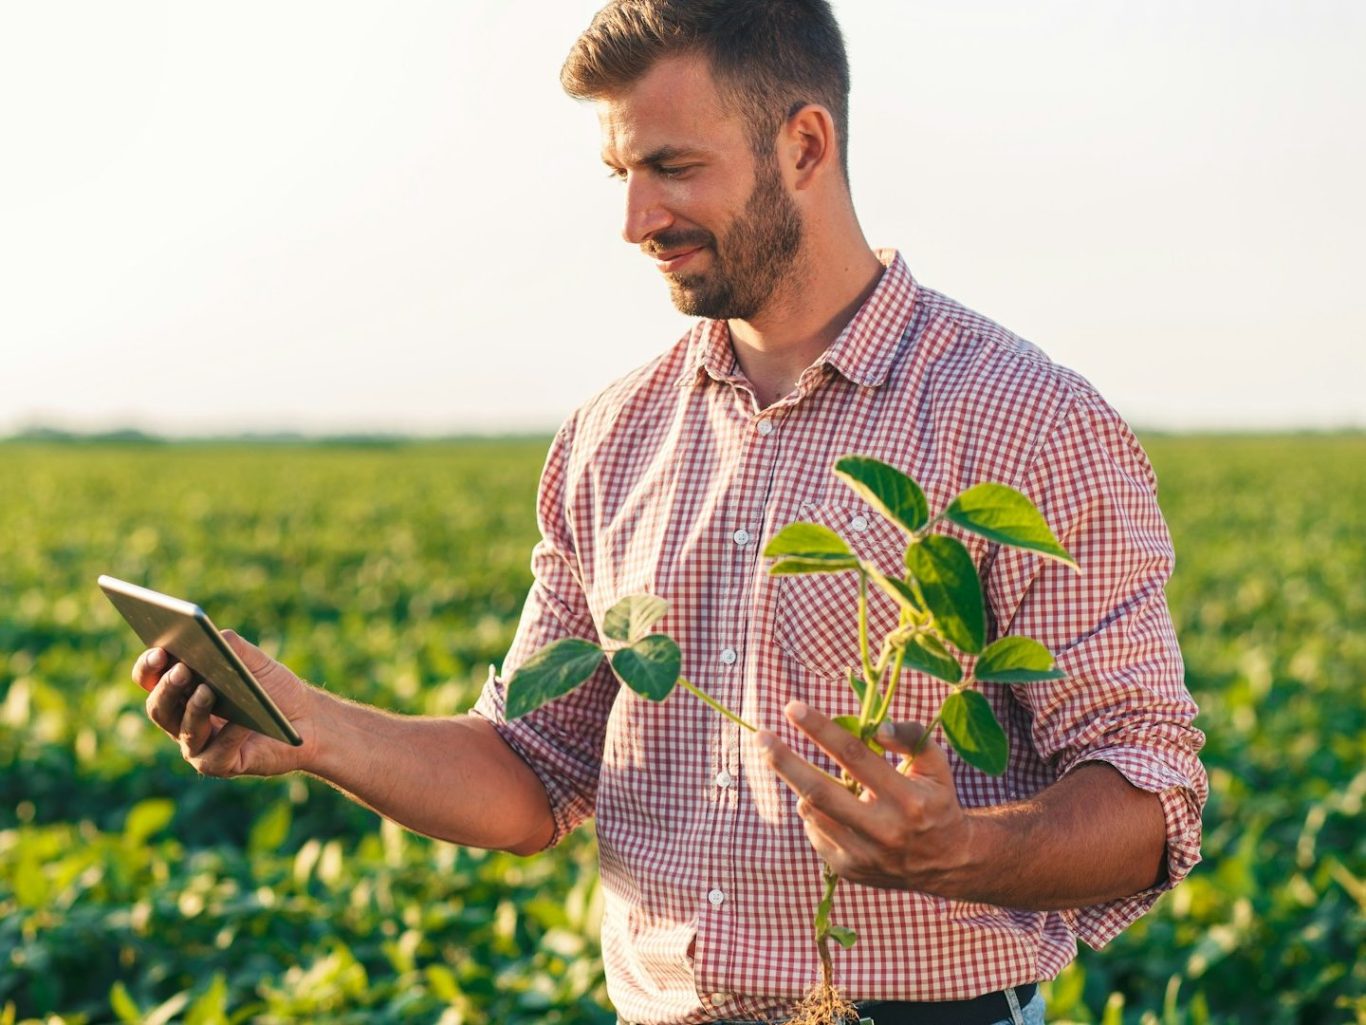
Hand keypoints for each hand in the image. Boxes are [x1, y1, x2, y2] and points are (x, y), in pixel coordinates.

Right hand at [133, 631, 317, 777]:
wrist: (307, 719)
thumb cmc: (273, 688)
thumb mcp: (254, 661)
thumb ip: (231, 646)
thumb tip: (213, 635)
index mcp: (182, 691)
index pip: (151, 678)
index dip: (149, 666)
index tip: (159, 651)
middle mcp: (182, 720)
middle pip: (159, 707)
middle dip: (168, 688)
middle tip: (182, 670)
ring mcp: (199, 746)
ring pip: (185, 731)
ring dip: (195, 710)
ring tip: (208, 691)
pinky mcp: (221, 764)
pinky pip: (219, 752)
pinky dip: (231, 734)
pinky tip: (244, 721)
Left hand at [757, 700, 976, 895]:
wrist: (947, 863)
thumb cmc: (936, 801)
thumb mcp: (935, 765)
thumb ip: (910, 737)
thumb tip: (876, 727)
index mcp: (908, 800)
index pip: (855, 757)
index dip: (821, 730)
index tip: (793, 708)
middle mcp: (884, 830)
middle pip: (820, 792)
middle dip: (784, 762)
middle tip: (760, 736)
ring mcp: (863, 855)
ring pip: (812, 812)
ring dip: (798, 784)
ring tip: (797, 766)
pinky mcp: (848, 870)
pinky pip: (815, 832)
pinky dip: (813, 811)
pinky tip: (828, 804)